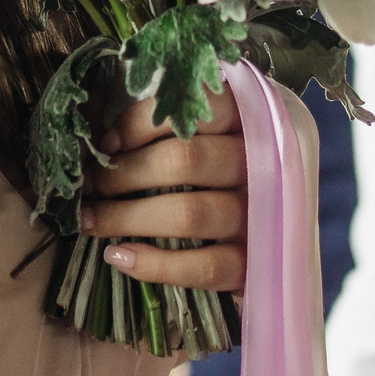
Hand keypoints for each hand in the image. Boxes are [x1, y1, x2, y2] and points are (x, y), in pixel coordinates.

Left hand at [79, 76, 245, 291]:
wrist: (286, 234)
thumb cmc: (230, 166)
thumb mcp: (216, 132)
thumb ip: (172, 123)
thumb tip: (101, 137)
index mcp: (253, 119)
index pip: (200, 108)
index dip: (143, 122)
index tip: (107, 143)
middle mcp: (265, 164)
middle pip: (185, 161)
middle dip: (123, 174)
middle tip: (88, 185)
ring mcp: (264, 217)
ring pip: (190, 213)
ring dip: (127, 217)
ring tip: (90, 221)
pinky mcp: (256, 265)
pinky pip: (205, 267)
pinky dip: (155, 265)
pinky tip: (118, 257)